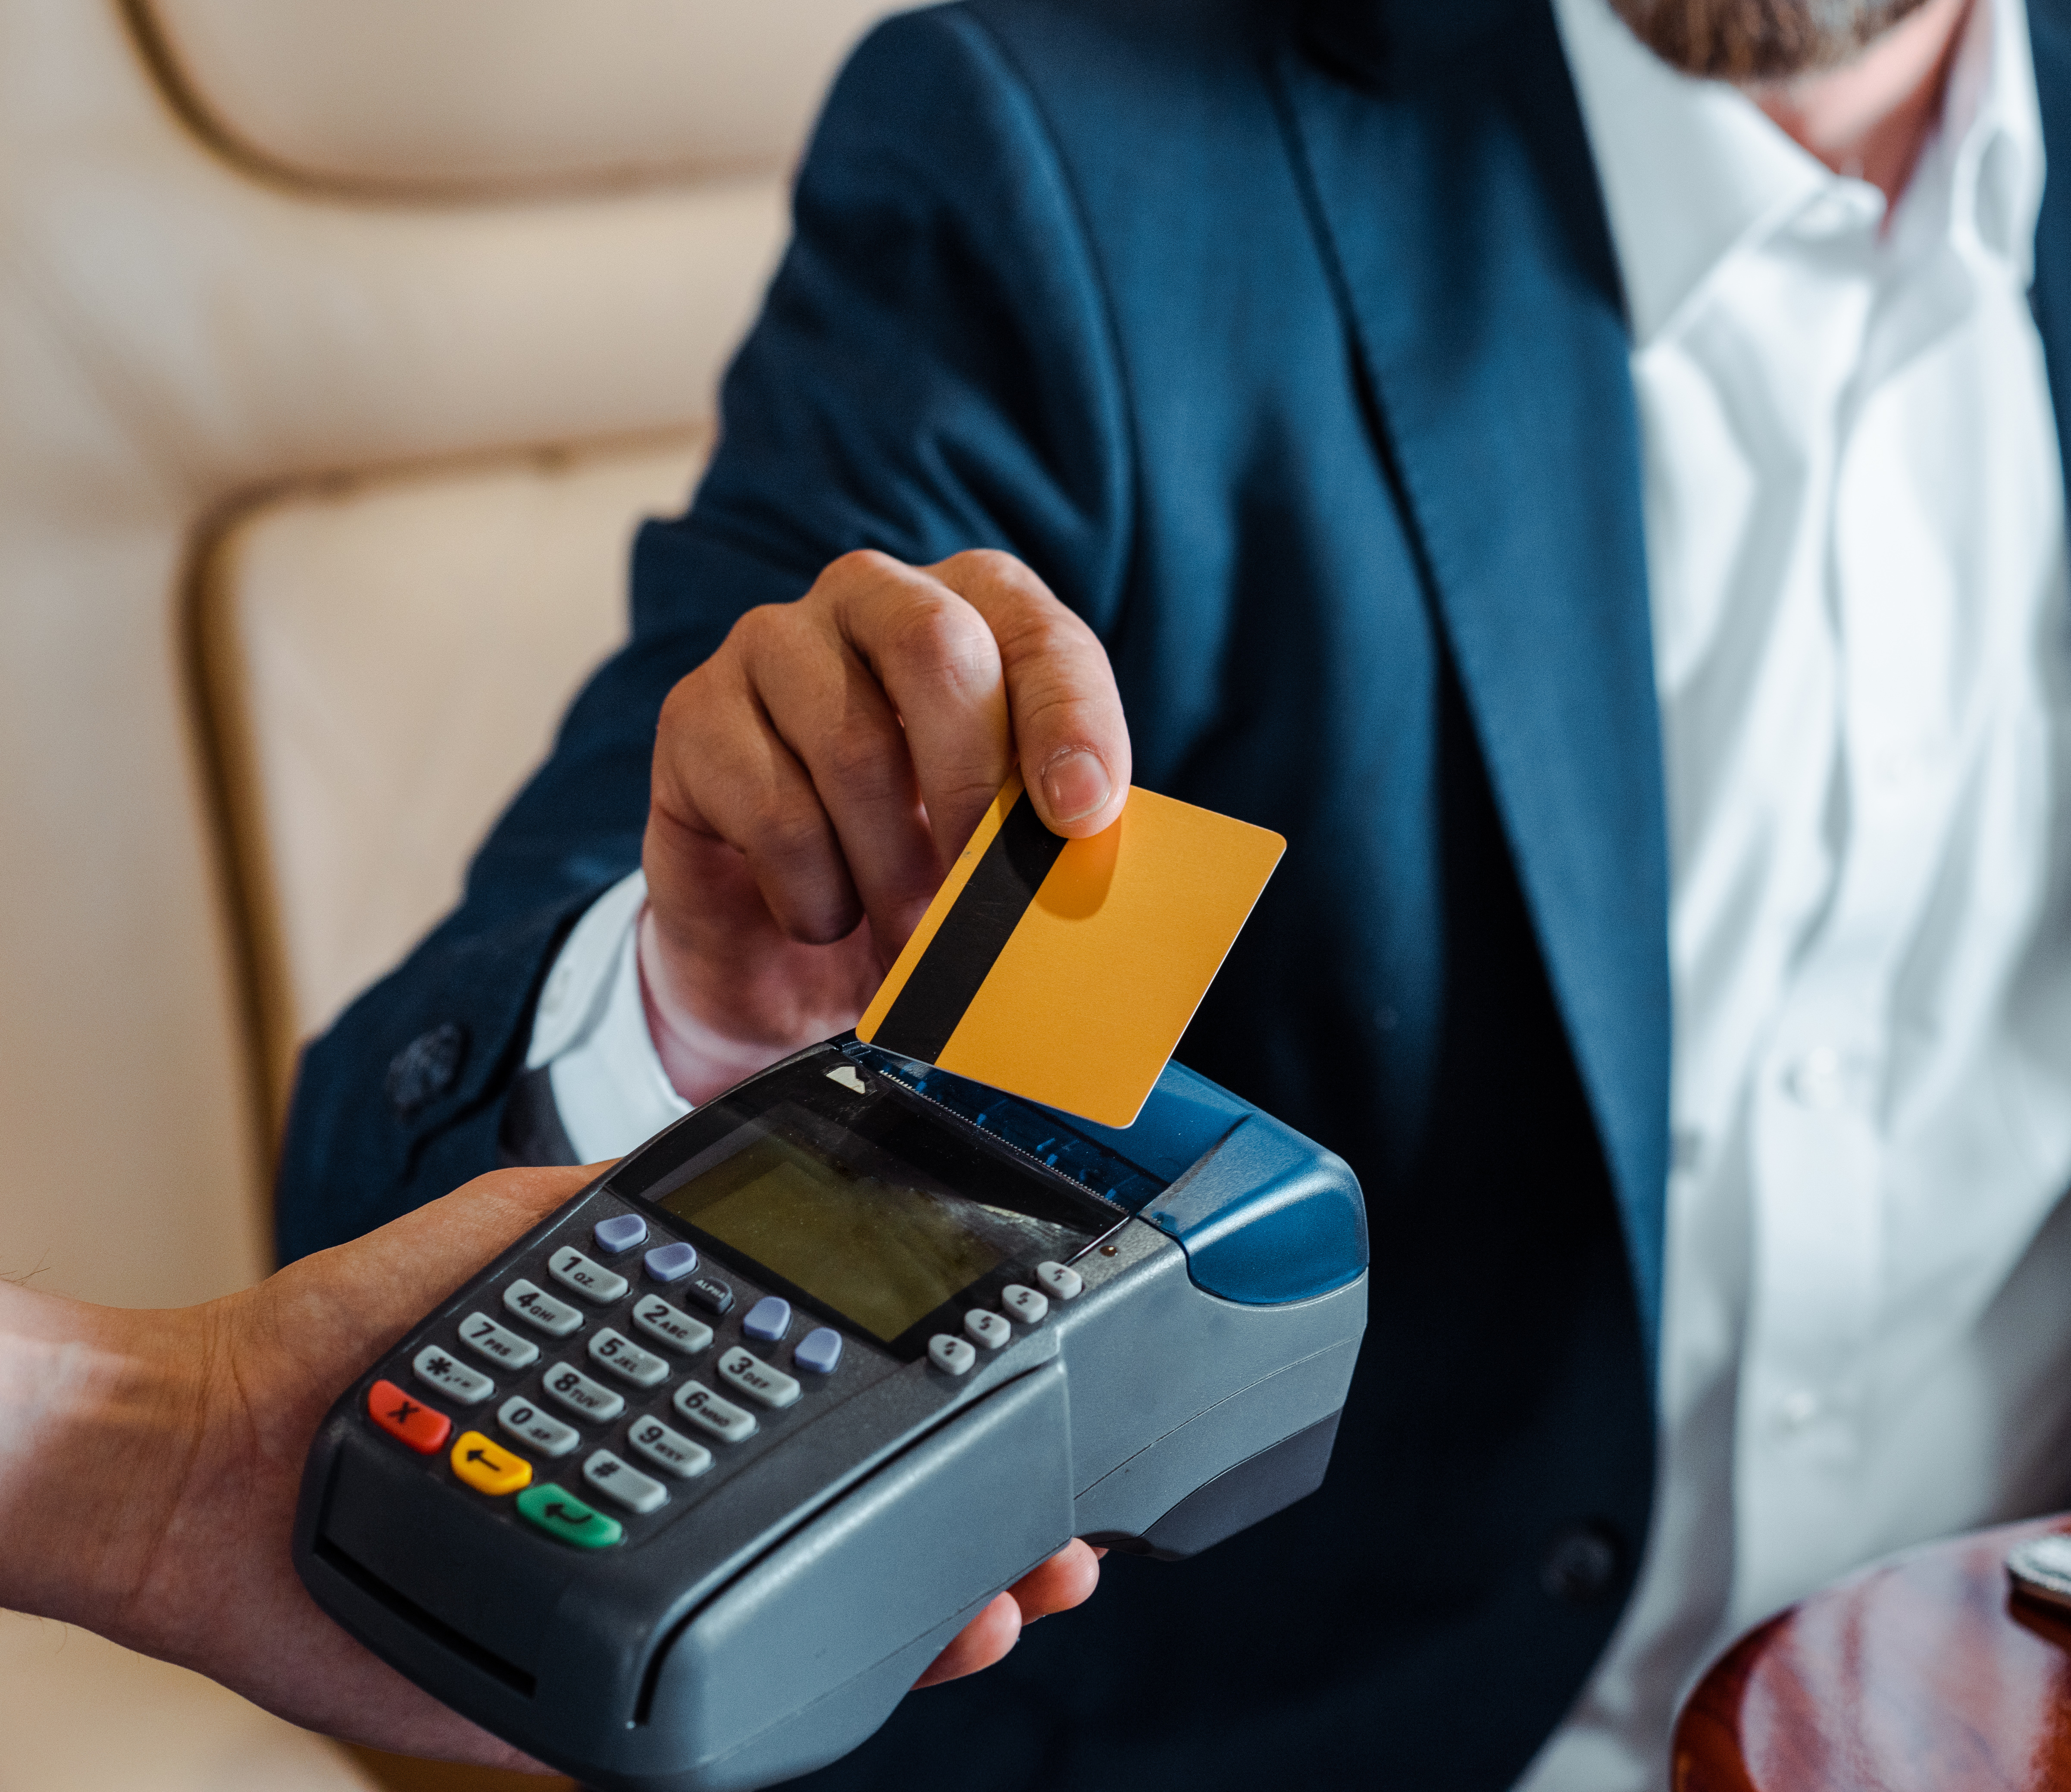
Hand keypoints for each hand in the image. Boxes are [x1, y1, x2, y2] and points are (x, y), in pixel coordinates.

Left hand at [0, 1164, 1101, 1765]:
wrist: (213, 1459)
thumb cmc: (360, 1341)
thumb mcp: (534, 1227)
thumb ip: (647, 1195)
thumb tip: (775, 1134)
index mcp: (679, 1428)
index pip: (850, 1445)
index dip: (960, 1448)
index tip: (1042, 1429)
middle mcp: (673, 1523)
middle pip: (864, 1559)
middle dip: (987, 1554)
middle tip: (1062, 1550)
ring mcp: (633, 1616)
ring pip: (817, 1648)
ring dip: (933, 1630)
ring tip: (1006, 1604)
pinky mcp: (571, 1707)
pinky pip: (705, 1731)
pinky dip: (805, 1713)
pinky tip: (882, 1671)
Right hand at [643, 549, 1130, 1101]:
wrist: (783, 950)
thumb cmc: (920, 871)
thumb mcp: (1003, 845)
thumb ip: (1048, 822)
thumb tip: (1086, 837)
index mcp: (974, 604)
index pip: (1040, 638)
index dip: (1069, 720)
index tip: (1082, 813)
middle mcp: (869, 596)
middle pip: (936, 648)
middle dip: (973, 787)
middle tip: (985, 898)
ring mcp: (770, 643)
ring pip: (852, 745)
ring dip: (894, 868)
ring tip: (909, 933)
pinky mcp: (692, 715)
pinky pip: (772, 809)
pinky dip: (815, 891)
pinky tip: (824, 916)